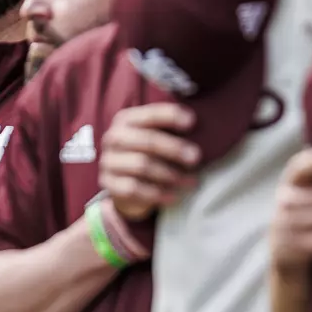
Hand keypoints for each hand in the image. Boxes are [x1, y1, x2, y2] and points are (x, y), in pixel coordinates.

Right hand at [98, 102, 199, 221]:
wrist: (126, 184)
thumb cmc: (150, 154)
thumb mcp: (158, 137)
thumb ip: (172, 129)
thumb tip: (203, 129)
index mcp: (126, 120)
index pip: (149, 114)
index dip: (171, 116)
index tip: (193, 122)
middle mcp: (113, 138)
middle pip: (147, 141)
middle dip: (175, 149)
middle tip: (196, 158)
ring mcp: (109, 161)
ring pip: (142, 166)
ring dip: (171, 174)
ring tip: (191, 181)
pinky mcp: (109, 183)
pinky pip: (134, 188)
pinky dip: (157, 193)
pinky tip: (174, 196)